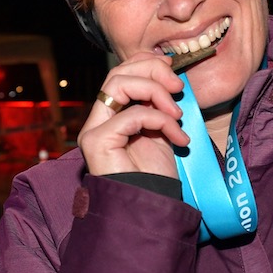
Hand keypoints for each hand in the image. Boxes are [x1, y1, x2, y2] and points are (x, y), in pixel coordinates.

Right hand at [78, 51, 190, 177]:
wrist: (151, 210)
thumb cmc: (157, 177)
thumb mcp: (162, 130)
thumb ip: (159, 104)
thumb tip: (170, 74)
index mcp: (112, 115)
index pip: (121, 74)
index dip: (146, 63)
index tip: (173, 68)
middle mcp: (98, 120)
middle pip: (117, 73)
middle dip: (152, 71)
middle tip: (178, 86)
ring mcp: (94, 130)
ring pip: (117, 84)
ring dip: (155, 91)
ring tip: (177, 114)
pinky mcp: (97, 142)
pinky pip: (131, 115)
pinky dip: (160, 120)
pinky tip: (178, 138)